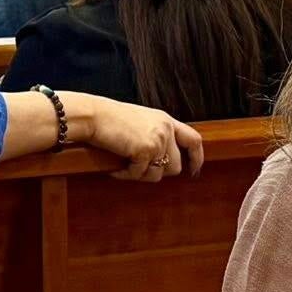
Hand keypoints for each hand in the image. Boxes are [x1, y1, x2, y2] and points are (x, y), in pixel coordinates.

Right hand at [74, 96, 205, 183]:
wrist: (94, 116)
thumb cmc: (109, 120)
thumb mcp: (140, 123)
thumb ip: (155, 136)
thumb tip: (161, 162)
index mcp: (166, 121)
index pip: (194, 140)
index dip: (197, 158)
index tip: (194, 170)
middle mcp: (165, 130)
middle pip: (175, 166)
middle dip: (157, 172)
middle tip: (138, 169)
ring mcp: (157, 140)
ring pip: (158, 174)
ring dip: (140, 174)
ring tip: (124, 166)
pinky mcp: (146, 150)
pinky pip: (139, 175)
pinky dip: (126, 174)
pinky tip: (116, 167)